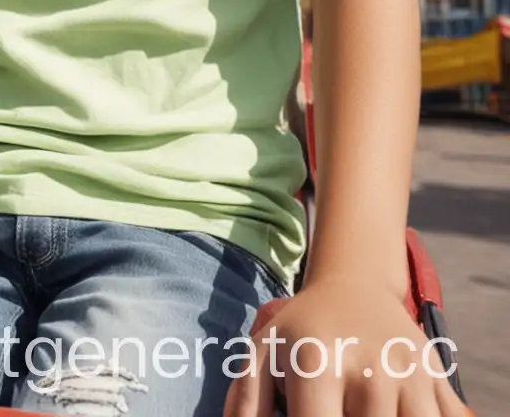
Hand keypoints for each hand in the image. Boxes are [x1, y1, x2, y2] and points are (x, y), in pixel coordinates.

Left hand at [225, 278, 471, 415]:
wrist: (354, 287)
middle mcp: (371, 369)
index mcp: (318, 362)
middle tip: (336, 408)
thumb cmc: (302, 332)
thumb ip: (247, 400)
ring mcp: (414, 379)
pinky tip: (400, 409)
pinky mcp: (444, 386)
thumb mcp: (263, 353)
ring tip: (358, 408)